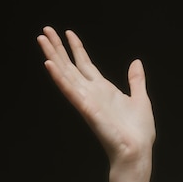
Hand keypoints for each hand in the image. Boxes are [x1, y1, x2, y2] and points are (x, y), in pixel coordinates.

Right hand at [37, 27, 154, 166]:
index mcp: (104, 90)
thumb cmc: (139, 132)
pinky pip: (70, 90)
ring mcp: (87, 100)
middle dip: (58, 48)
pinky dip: (59, 77)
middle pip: (70, 66)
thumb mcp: (141, 99)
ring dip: (53, 56)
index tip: (68, 32)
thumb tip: (136, 62)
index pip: (85, 64)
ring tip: (42, 39)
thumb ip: (136, 81)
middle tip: (45, 30)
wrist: (137, 151)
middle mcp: (92, 93)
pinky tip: (49, 64)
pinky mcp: (86, 108)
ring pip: (66, 74)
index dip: (76, 48)